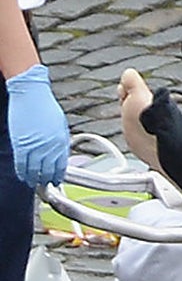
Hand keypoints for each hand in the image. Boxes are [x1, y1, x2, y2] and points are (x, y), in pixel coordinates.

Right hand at [6, 66, 68, 187]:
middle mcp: (49, 146)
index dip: (58, 175)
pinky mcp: (20, 144)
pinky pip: (21, 163)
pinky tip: (23, 176)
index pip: (61, 166)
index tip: (57, 180)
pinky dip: (22, 172)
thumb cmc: (45, 106)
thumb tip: (59, 154)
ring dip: (34, 179)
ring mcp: (34, 146)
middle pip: (48, 170)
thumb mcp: (60, 125)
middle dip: (47, 180)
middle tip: (45, 185)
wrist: (31, 94)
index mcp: (61, 141)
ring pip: (33, 170)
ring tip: (34, 183)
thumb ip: (60, 141)